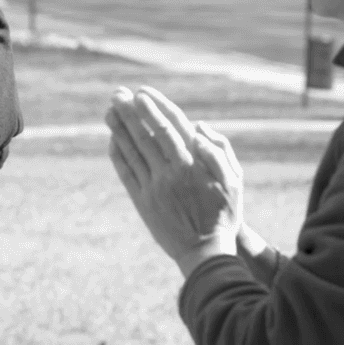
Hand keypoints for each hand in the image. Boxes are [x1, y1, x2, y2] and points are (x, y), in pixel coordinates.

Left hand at [105, 86, 242, 276]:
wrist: (205, 252)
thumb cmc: (224, 214)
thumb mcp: (235, 182)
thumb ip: (221, 151)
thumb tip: (199, 127)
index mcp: (194, 164)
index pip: (171, 126)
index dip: (155, 107)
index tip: (142, 92)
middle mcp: (172, 172)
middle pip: (147, 133)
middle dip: (131, 111)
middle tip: (118, 93)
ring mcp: (154, 186)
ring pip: (133, 150)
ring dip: (120, 128)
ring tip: (109, 110)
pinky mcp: (142, 200)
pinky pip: (126, 172)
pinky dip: (118, 154)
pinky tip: (112, 140)